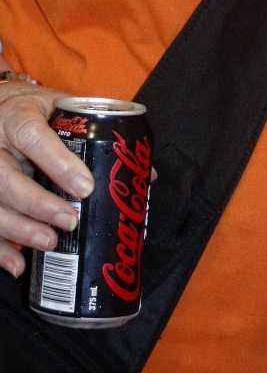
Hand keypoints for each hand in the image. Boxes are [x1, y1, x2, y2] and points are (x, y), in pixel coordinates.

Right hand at [0, 77, 93, 276]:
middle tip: (70, 221)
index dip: (58, 163)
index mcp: (18, 117)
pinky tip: (18, 266)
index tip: (85, 187)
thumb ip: (98, 132)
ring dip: (20, 229)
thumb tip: (146, 172)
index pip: (33, 137)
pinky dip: (0, 249)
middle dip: (38, 204)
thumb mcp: (61, 107)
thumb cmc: (35, 110)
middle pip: (6, 179)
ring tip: (50, 243)